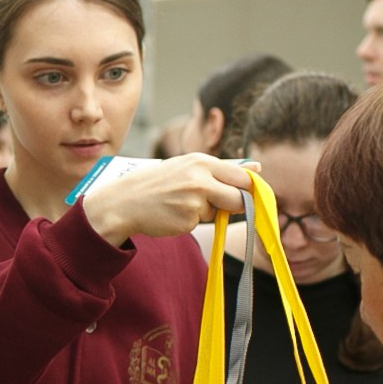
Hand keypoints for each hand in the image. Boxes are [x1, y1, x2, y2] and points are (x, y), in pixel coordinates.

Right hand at [85, 154, 251, 247]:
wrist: (125, 201)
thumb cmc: (160, 182)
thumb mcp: (188, 166)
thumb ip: (223, 168)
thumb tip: (256, 168)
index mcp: (201, 161)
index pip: (241, 176)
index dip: (248, 188)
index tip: (245, 194)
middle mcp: (200, 178)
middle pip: (238, 197)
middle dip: (234, 204)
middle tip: (214, 202)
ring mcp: (194, 200)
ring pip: (217, 212)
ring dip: (206, 211)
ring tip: (180, 202)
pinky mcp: (188, 219)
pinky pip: (201, 222)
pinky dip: (191, 220)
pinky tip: (173, 213)